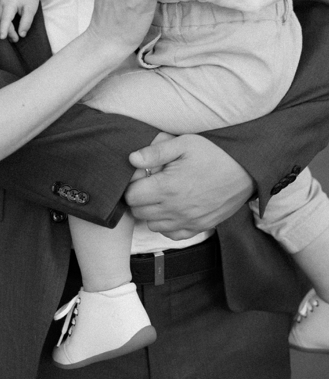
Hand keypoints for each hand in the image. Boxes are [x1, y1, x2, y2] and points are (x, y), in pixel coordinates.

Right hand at [0, 0, 40, 43]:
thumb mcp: (31, 9)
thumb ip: (26, 22)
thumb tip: (21, 35)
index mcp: (9, 3)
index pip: (5, 19)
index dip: (4, 29)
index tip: (2, 37)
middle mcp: (1, 1)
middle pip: (1, 20)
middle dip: (8, 31)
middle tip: (16, 39)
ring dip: (5, 27)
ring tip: (13, 35)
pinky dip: (3, 21)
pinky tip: (9, 26)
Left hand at [124, 132, 254, 235]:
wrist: (247, 169)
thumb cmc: (215, 153)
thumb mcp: (185, 143)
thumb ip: (156, 151)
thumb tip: (132, 159)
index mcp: (168, 188)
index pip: (131, 197)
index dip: (132, 186)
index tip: (142, 177)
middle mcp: (175, 209)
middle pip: (139, 212)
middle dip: (140, 198)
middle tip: (151, 185)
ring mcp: (187, 221)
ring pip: (153, 225)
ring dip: (152, 213)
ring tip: (163, 196)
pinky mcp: (199, 227)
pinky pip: (173, 235)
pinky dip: (168, 226)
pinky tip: (174, 210)